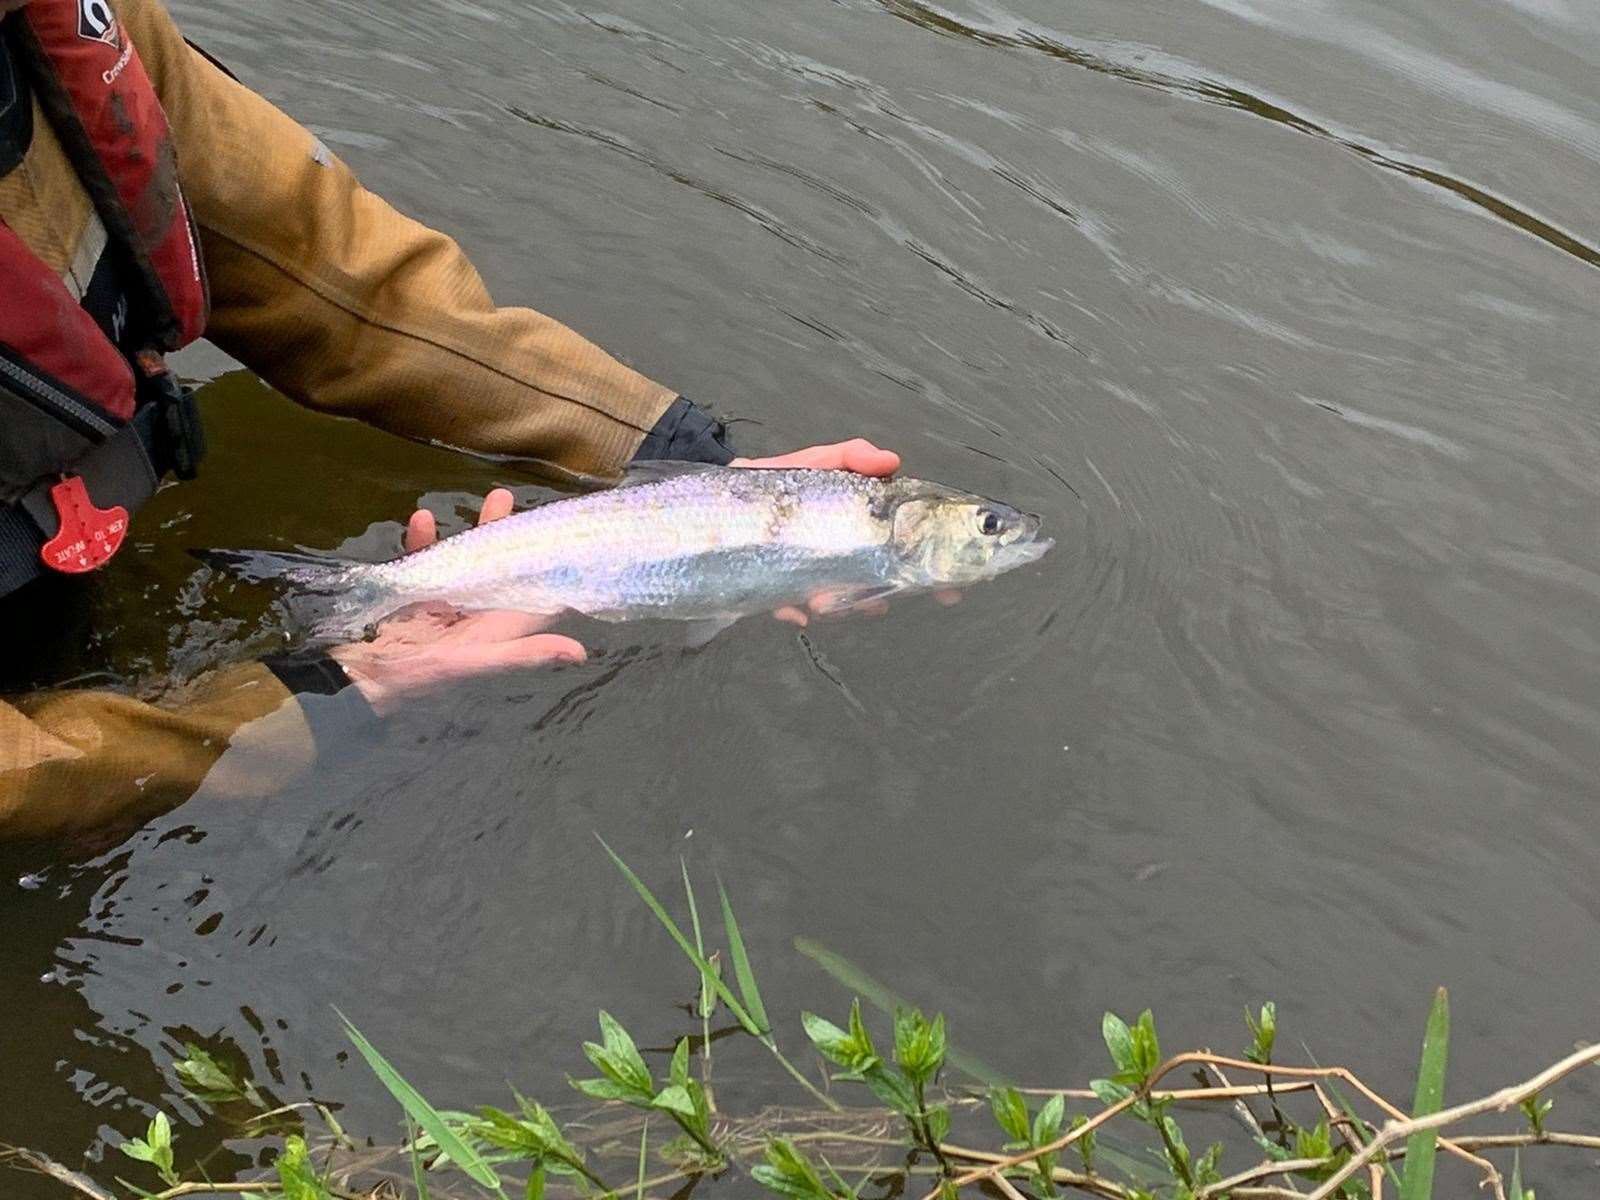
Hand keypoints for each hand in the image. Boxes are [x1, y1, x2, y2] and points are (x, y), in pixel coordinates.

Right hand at [329, 489, 583, 712]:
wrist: (358, 676)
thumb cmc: (421, 674)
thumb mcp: (477, 661)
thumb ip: (524, 653)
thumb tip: (579, 653)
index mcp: (496, 628)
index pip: (534, 599)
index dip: (552, 574)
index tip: (569, 540)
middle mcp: (475, 613)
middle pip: (502, 570)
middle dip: (510, 538)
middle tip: (513, 501)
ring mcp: (444, 602)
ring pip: (467, 560)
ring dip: (478, 532)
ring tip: (493, 497)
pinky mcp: (413, 595)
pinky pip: (422, 562)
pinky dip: (422, 541)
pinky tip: (420, 519)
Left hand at [731, 439, 960, 624]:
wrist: (717, 500)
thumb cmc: (776, 481)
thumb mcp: (818, 460)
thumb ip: (852, 456)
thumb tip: (891, 461)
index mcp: (859, 529)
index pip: (903, 550)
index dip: (929, 567)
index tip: (948, 585)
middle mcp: (841, 558)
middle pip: (874, 584)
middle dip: (884, 596)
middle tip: (886, 602)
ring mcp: (810, 576)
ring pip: (837, 601)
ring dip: (840, 606)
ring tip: (829, 603)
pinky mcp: (775, 589)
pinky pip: (790, 608)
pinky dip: (795, 612)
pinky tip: (797, 611)